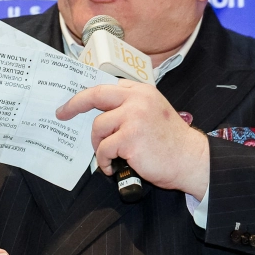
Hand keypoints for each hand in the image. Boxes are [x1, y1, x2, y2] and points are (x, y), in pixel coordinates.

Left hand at [56, 80, 209, 198]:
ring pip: (98, 127)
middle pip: (95, 95)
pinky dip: (104, 161)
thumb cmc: (171, 142)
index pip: (107, 86)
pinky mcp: (130, 138)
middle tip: (62, 114)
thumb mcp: (153, 112)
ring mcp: (133, 118)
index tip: (73, 102)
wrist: (192, 160)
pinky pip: (104, 149)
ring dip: (98, 145)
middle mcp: (137, 100)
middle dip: (74, 104)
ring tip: (107, 156)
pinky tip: (111, 167)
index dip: (87, 94)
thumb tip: (101, 113)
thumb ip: (131, 107)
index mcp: (142, 91)